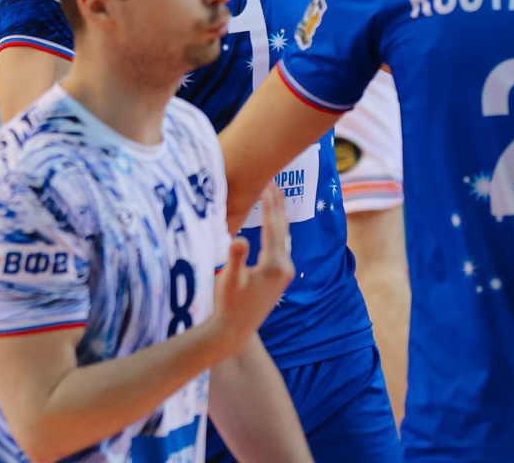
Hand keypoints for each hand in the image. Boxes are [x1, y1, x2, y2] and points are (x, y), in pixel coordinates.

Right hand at [209, 184, 294, 347]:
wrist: (235, 330)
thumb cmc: (228, 304)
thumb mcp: (230, 280)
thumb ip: (236, 258)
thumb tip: (240, 239)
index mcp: (274, 265)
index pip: (272, 228)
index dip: (269, 205)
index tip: (267, 184)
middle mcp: (284, 268)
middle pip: (282, 230)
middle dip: (277, 206)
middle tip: (274, 183)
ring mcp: (284, 274)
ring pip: (284, 238)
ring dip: (279, 217)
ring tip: (276, 198)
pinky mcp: (280, 279)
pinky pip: (282, 247)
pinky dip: (279, 231)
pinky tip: (275, 227)